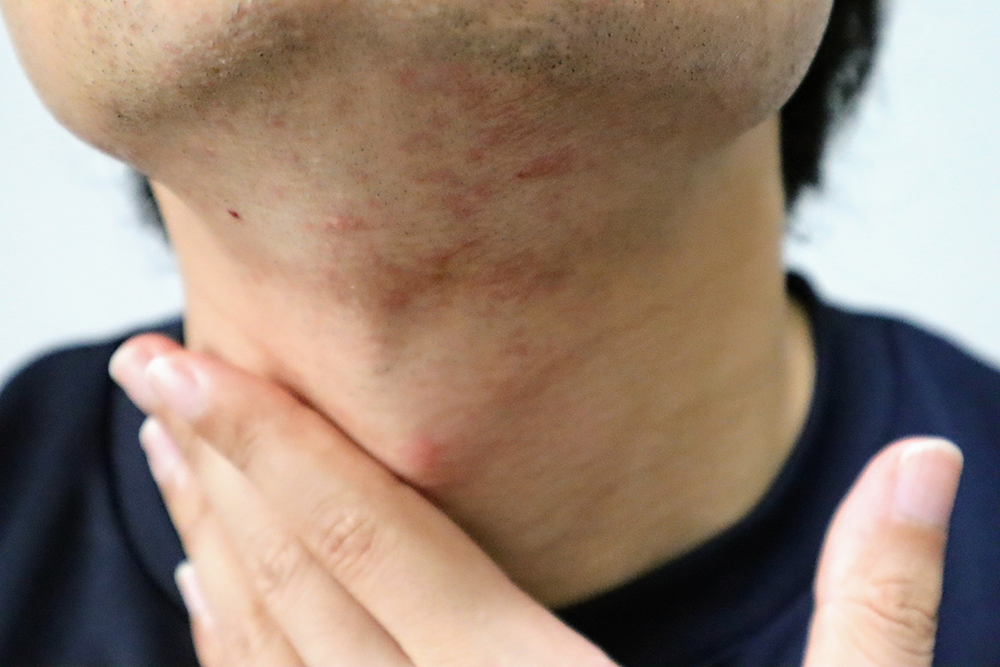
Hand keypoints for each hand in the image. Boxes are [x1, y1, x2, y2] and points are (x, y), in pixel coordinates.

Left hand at [110, 335, 962, 666]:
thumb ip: (876, 605)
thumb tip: (929, 461)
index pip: (373, 538)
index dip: (271, 441)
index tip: (180, 362)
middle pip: (294, 581)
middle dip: (215, 468)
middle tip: (155, 371)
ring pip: (258, 654)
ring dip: (208, 541)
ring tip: (170, 452)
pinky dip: (225, 646)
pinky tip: (208, 591)